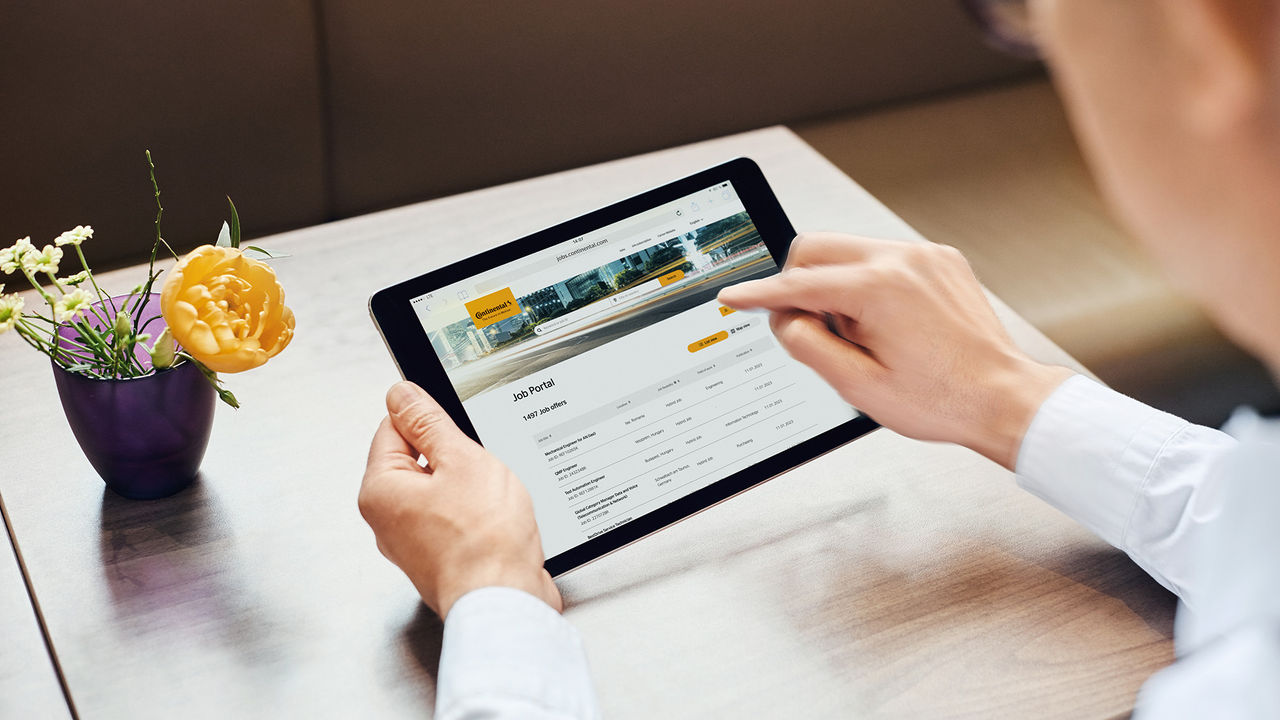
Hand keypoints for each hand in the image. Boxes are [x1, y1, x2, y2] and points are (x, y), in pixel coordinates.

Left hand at [359, 381, 560, 617]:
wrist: (506, 601)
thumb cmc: (483, 541)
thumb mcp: (461, 459)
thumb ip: (428, 422)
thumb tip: (401, 395)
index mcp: (381, 491)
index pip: (392, 428)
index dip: (428, 418)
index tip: (452, 419)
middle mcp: (388, 521)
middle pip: (418, 461)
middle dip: (454, 456)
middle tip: (480, 466)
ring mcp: (414, 544)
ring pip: (442, 491)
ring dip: (471, 487)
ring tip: (492, 499)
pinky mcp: (441, 559)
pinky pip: (457, 519)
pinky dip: (478, 514)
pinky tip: (498, 521)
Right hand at [718, 233, 1072, 468]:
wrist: (1002, 398)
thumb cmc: (941, 399)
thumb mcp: (856, 385)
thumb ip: (807, 344)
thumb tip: (783, 318)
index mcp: (879, 288)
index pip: (798, 284)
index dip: (760, 294)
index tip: (734, 297)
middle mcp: (903, 260)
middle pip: (817, 248)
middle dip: (798, 282)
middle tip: (811, 327)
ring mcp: (924, 256)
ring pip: (849, 249)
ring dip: (835, 285)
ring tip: (860, 333)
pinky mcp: (940, 260)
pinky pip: (883, 258)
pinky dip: (867, 283)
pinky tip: (884, 322)